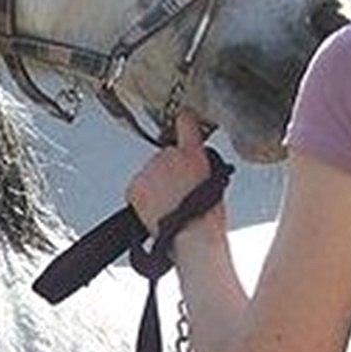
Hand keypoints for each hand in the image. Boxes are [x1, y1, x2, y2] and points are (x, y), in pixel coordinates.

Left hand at [125, 111, 217, 236]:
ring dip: (155, 187)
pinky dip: (142, 200)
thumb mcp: (216, 183)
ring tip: (170, 208)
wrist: (192, 237)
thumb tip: (192, 166)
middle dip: (168, 172)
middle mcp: (168, 155)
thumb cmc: (209, 218)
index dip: (184, 120)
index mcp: (193, 153)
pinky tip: (156, 212)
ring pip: (150, 175)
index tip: (182, 114)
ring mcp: (149, 170)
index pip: (186, 124)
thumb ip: (202, 166)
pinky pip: (137, 190)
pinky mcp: (134, 187)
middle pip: (164, 156)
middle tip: (179, 195)